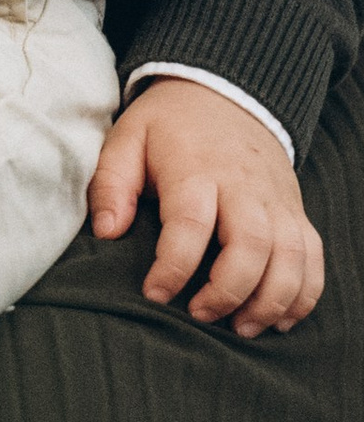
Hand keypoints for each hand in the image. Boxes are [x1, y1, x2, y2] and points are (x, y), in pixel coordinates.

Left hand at [88, 78, 322, 335]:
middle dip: (230, 290)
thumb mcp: (127, 138)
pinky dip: (305, 292)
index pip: (190, 223)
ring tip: (242, 328)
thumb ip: (111, 184)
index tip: (155, 294)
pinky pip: (313, 256)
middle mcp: (244, 187)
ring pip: (291, 256)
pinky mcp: (295, 210)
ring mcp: (276, 200)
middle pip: (252, 245)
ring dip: (272, 300)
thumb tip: (107, 233)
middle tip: (200, 316)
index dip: (173, 266)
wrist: (226, 94)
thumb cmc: (168, 126)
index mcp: (195, 169)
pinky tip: (281, 319)